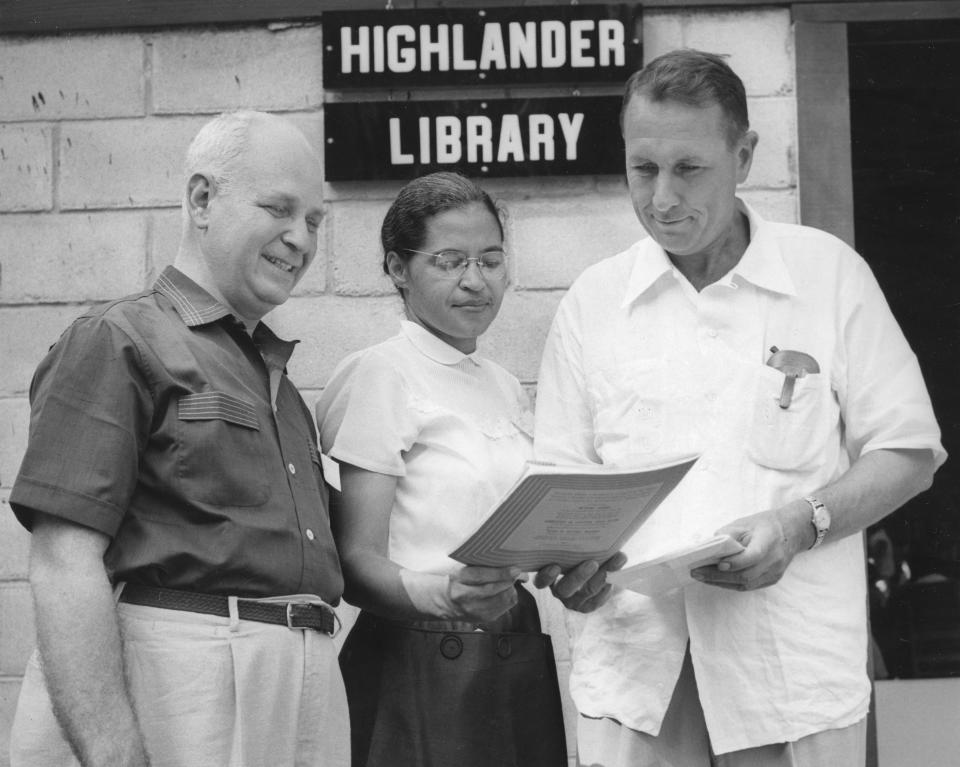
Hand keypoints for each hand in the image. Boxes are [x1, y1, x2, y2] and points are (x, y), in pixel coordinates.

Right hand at [446, 566, 523, 622]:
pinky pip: (503, 608)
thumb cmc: (460, 580)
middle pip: (491, 589)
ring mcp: (472, 610)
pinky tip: (507, 591)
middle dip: (508, 580)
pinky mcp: (482, 618)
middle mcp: (462, 596)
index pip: (480, 575)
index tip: (514, 569)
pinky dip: (509, 598)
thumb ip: (482, 564)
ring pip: (499, 600)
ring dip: (510, 589)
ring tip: (511, 582)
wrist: (448, 601)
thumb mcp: (464, 567)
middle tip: (517, 573)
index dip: (500, 572)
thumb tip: (507, 562)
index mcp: (457, 578)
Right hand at [534, 552, 626, 612]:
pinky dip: (609, 584)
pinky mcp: (588, 605)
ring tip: (615, 560)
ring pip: (587, 591)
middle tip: (592, 563)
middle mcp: (559, 592)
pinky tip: (617, 572)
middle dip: (579, 576)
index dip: (547, 576)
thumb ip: (569, 543)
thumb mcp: (568, 548)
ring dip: (601, 576)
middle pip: (566, 588)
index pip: (541, 581)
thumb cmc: (574, 552)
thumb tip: (580, 519)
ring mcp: (573, 601)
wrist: (588, 566)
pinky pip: (599, 598)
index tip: (555, 566)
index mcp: (548, 577)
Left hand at [691, 502, 811, 590]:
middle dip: (718, 576)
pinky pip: (749, 586)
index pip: (753, 556)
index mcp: (769, 541)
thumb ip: (728, 534)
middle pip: (746, 574)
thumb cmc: (764, 524)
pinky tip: (715, 579)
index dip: (736, 562)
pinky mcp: (772, 580)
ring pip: (746, 584)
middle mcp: (774, 560)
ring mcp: (774, 573)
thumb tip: (709, 547)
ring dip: (721, 582)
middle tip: (697, 572)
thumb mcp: (745, 522)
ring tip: (701, 577)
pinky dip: (730, 584)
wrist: (791, 531)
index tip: (718, 564)